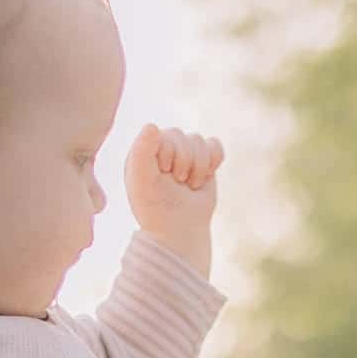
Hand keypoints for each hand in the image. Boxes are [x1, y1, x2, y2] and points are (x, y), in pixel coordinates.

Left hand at [124, 123, 222, 263]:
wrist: (180, 231)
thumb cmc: (156, 208)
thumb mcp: (142, 180)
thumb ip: (141, 151)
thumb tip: (152, 126)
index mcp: (144, 149)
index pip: (162, 135)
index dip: (168, 156)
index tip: (163, 175)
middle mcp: (163, 147)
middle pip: (181, 136)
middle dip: (183, 163)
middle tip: (177, 183)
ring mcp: (184, 153)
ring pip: (199, 141)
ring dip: (198, 168)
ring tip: (188, 185)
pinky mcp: (204, 161)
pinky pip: (215, 145)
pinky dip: (214, 160)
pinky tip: (204, 177)